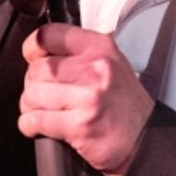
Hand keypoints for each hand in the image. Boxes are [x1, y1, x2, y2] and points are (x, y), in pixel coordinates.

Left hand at [18, 24, 155, 175]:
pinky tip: (39, 127)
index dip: (33, 47)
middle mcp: (95, 69)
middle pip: (37, 69)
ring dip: (30, 107)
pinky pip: (35, 120)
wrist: (145, 141)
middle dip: (33, 85)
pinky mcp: (79, 125)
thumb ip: (80, 54)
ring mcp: (88, 97)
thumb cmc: (126, 107)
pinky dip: (30, 125)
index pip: (50, 35)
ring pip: (32, 95)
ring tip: (42, 112)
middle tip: (42, 95)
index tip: (32, 57)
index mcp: (100, 48)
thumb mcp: (112, 65)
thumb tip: (41, 54)